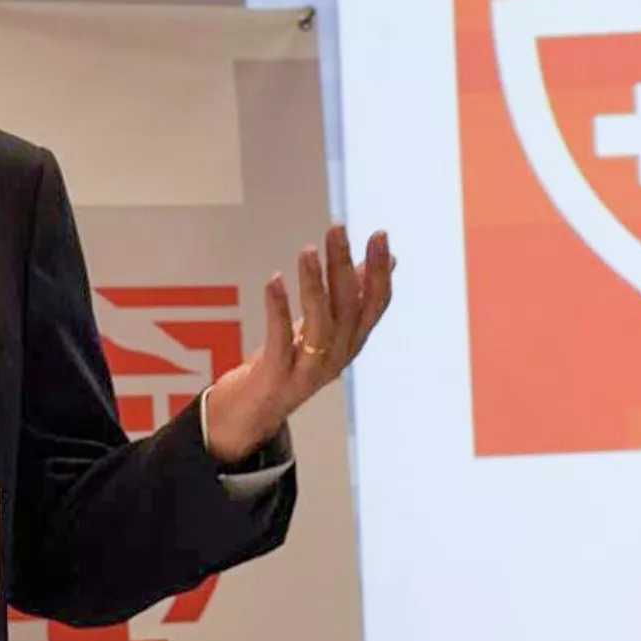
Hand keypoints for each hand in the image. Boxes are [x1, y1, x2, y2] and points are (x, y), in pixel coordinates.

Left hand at [203, 225, 393, 462]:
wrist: (253, 411)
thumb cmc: (291, 361)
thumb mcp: (324, 326)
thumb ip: (353, 295)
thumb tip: (387, 259)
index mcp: (351, 342)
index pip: (376, 304)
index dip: (380, 271)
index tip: (379, 234)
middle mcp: (338, 357)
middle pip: (348, 308)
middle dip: (344, 266)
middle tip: (337, 229)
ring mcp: (310, 370)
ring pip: (321, 324)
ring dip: (315, 285)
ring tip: (307, 251)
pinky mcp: (279, 376)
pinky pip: (282, 341)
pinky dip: (279, 309)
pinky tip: (274, 281)